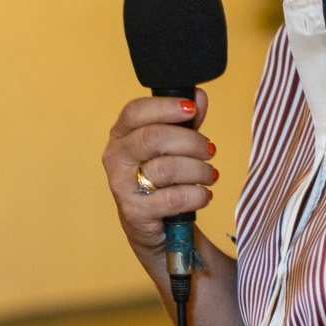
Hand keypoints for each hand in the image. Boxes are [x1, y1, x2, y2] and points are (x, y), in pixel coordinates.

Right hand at [102, 88, 218, 257]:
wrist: (157, 228)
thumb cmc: (164, 181)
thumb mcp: (174, 148)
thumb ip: (186, 122)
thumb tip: (199, 96)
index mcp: (121, 135)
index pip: (135, 111)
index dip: (166, 107)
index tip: (192, 110)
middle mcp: (115, 158)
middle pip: (154, 137)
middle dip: (191, 142)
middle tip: (210, 150)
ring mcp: (121, 186)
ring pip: (168, 168)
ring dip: (199, 170)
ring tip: (210, 175)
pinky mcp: (135, 212)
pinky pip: (174, 198)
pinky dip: (197, 195)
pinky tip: (204, 195)